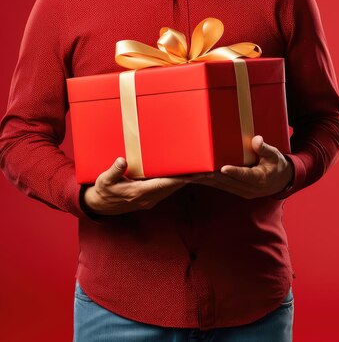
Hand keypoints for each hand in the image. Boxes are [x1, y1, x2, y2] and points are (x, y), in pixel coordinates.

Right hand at [82, 157, 205, 214]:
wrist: (100, 206)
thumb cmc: (103, 191)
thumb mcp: (104, 181)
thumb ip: (114, 171)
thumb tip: (122, 161)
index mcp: (138, 193)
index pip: (164, 184)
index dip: (179, 178)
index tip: (193, 173)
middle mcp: (147, 198)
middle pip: (174, 187)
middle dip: (190, 179)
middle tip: (207, 170)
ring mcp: (150, 199)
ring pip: (173, 189)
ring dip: (186, 181)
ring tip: (202, 171)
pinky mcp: (150, 198)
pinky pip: (168, 190)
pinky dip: (178, 183)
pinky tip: (186, 176)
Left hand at [195, 135, 293, 198]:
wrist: (281, 181)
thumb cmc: (276, 165)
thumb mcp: (275, 155)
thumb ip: (264, 148)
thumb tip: (257, 140)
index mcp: (260, 179)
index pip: (245, 175)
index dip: (234, 172)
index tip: (222, 168)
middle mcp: (249, 188)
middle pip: (227, 182)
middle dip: (211, 176)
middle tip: (196, 170)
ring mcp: (242, 191)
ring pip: (221, 186)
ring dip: (205, 181)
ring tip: (190, 175)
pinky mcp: (236, 191)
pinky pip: (220, 186)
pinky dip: (208, 182)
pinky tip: (196, 178)